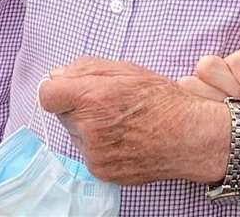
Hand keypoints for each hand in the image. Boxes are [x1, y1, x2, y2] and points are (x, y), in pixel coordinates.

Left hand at [37, 57, 229, 185]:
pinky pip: (87, 153)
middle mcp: (90, 128)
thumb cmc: (163, 101)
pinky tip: (124, 138)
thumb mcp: (126, 70)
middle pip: (62, 113)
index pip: (47, 94)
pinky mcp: (101, 171)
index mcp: (93, 98)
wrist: (191, 138)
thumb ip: (85, 69)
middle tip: (108, 104)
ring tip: (121, 122)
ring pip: (75, 134)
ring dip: (88, 127)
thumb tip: (57, 75)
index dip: (58, 88)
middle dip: (78, 106)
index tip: (69, 89)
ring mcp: (94, 154)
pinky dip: (99, 145)